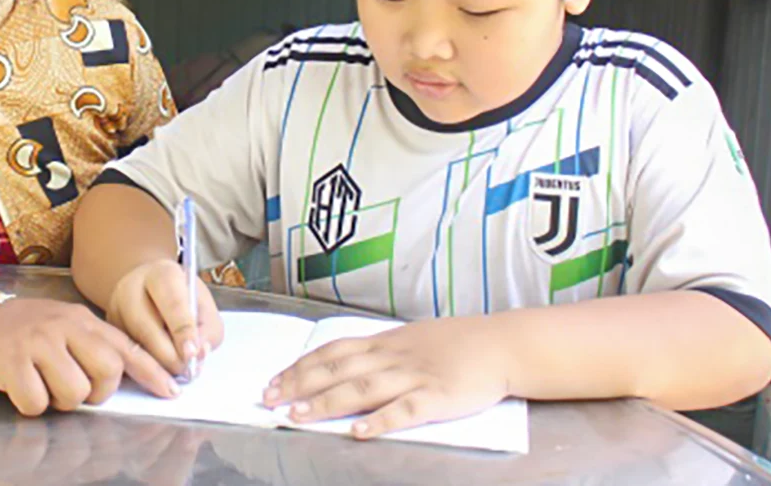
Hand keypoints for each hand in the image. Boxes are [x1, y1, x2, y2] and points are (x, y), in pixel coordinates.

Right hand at [0, 298, 178, 413]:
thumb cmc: (30, 334)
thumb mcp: (68, 330)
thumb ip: (97, 348)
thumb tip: (133, 375)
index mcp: (83, 321)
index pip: (127, 347)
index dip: (151, 372)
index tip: (171, 392)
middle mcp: (64, 327)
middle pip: (107, 370)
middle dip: (98, 391)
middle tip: (78, 388)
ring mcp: (38, 342)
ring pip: (74, 391)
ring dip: (61, 400)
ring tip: (46, 384)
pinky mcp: (12, 361)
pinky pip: (37, 402)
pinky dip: (31, 405)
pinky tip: (22, 387)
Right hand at [107, 259, 223, 376]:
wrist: (150, 290)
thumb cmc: (183, 299)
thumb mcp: (204, 306)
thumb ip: (208, 329)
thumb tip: (197, 355)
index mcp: (162, 274)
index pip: (172, 303)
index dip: (183, 331)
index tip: (192, 353)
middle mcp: (131, 287)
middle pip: (147, 328)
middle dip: (169, 356)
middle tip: (186, 370)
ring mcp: (113, 308)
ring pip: (133, 346)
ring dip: (157, 366)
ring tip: (175, 369)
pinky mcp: (106, 329)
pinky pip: (123, 356)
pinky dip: (142, 369)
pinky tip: (157, 369)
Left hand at [262, 316, 511, 438]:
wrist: (500, 344)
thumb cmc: (455, 343)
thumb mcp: (409, 338)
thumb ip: (377, 352)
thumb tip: (340, 362)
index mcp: (384, 342)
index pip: (331, 352)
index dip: (300, 367)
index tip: (273, 382)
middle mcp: (392, 357)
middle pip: (338, 370)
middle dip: (300, 386)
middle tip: (270, 401)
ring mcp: (414, 376)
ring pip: (363, 389)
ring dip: (327, 403)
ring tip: (299, 417)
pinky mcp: (438, 398)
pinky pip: (405, 410)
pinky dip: (380, 421)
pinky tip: (359, 431)